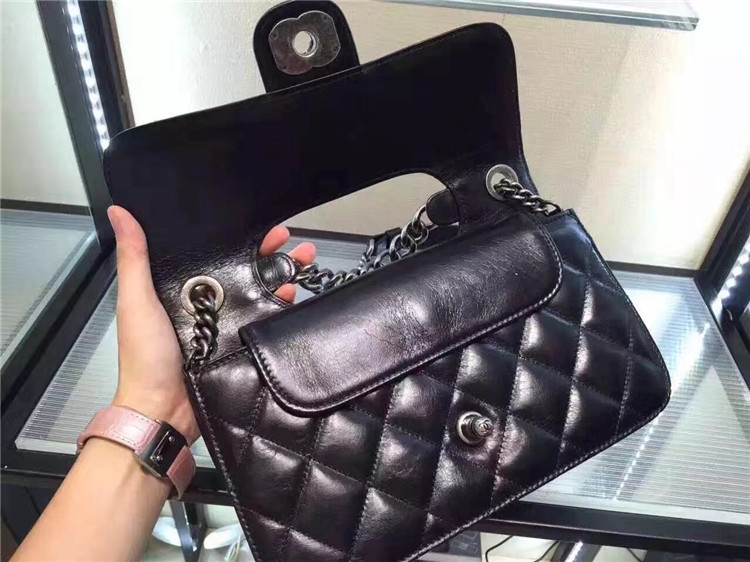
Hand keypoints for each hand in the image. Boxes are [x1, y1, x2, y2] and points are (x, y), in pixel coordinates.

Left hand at [107, 205, 315, 442]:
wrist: (163, 409)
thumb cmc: (145, 355)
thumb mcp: (136, 301)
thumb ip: (133, 259)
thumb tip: (120, 212)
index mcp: (181, 287)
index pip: (215, 253)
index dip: (237, 236)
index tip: (256, 221)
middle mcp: (208, 301)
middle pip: (244, 269)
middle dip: (270, 251)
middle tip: (290, 236)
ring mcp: (228, 322)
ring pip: (260, 290)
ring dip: (284, 271)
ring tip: (305, 257)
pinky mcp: (243, 342)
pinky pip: (267, 318)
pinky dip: (283, 303)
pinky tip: (294, 291)